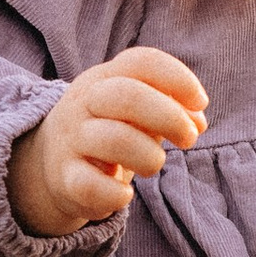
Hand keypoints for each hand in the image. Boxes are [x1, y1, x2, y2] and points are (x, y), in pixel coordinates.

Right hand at [11, 47, 208, 236]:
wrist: (54, 162)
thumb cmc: (110, 129)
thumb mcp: (139, 111)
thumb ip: (172, 108)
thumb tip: (198, 121)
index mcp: (105, 78)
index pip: (142, 62)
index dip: (179, 79)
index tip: (201, 103)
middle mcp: (84, 102)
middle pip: (128, 96)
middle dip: (170, 117)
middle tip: (189, 139)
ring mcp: (72, 140)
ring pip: (115, 140)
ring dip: (150, 157)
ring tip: (154, 164)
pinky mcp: (65, 178)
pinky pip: (91, 186)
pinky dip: (116, 194)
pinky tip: (126, 194)